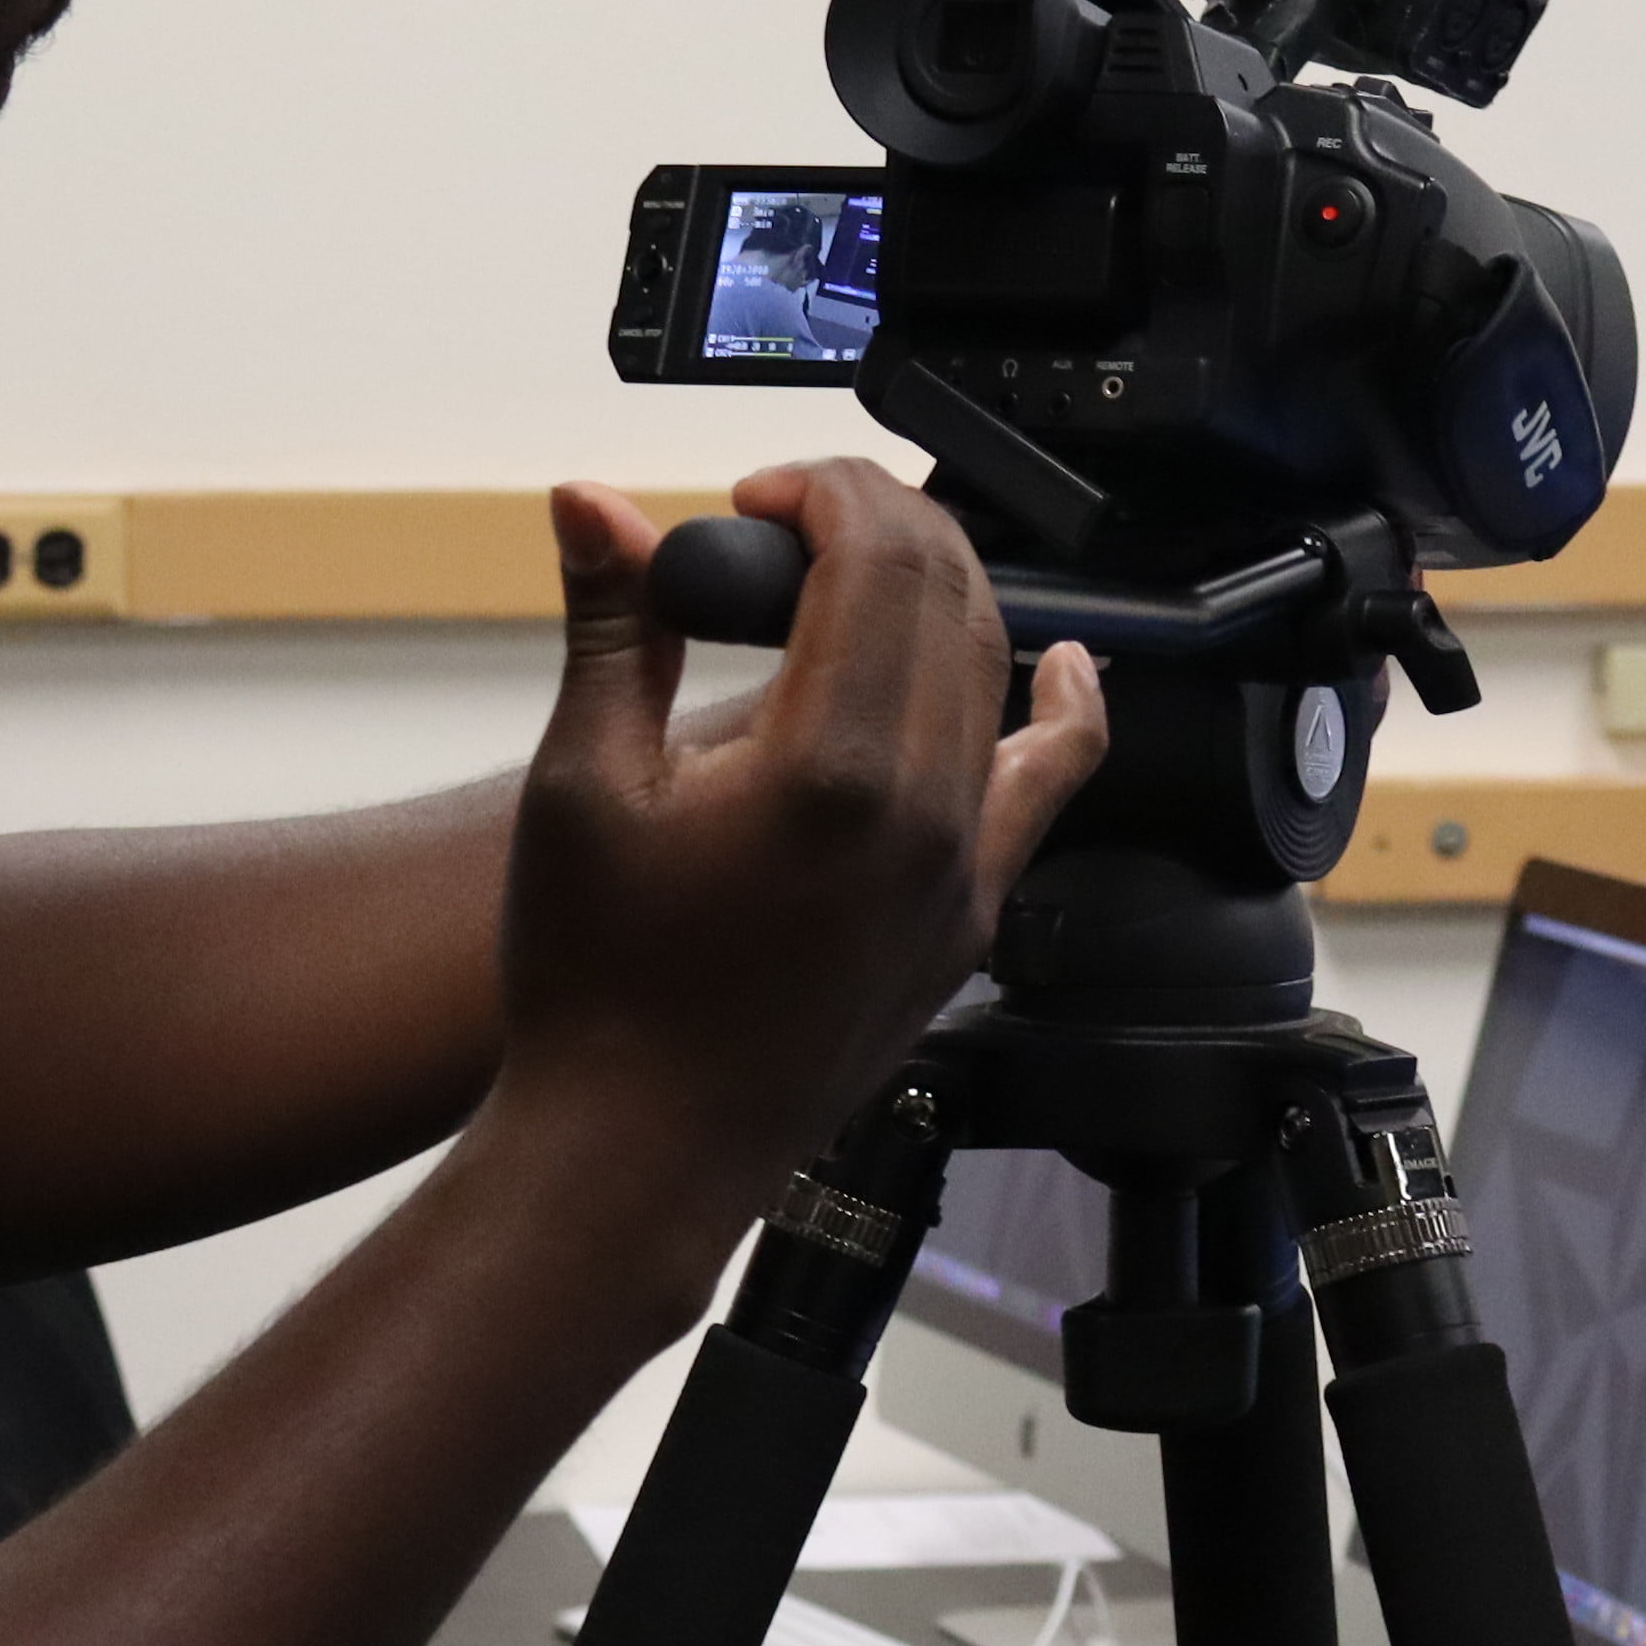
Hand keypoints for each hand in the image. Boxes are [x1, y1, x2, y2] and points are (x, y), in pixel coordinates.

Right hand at [475, 462, 1104, 1322]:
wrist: (638, 1154)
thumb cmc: (596, 990)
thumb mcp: (580, 785)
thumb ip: (613, 626)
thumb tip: (593, 502)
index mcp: (832, 764)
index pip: (880, 555)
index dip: (824, 491)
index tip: (759, 498)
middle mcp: (925, 810)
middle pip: (949, 594)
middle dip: (877, 522)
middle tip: (793, 521)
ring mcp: (962, 868)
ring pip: (998, 671)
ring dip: (941, 593)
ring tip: (863, 573)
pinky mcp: (971, 918)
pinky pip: (1045, 784)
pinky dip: (1060, 711)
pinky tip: (1065, 672)